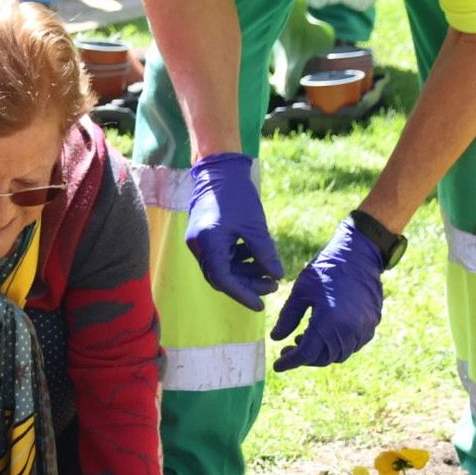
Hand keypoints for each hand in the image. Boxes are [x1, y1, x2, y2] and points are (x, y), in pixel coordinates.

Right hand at [186, 153, 283, 310]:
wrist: (219, 170)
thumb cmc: (237, 194)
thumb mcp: (255, 225)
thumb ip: (265, 253)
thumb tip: (277, 276)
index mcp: (208, 243)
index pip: (223, 280)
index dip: (243, 294)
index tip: (261, 304)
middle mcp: (198, 245)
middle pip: (221, 277)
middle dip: (246, 284)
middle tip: (271, 286)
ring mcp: (198, 241)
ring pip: (221, 268)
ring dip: (244, 272)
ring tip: (269, 271)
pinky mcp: (203, 236)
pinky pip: (220, 256)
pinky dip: (237, 260)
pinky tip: (255, 256)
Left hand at [271, 218, 384, 371]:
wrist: (359, 255)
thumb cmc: (326, 270)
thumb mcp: (300, 292)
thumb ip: (287, 318)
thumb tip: (276, 339)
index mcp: (329, 322)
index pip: (307, 354)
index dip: (290, 362)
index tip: (277, 365)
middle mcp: (349, 330)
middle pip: (324, 358)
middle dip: (304, 358)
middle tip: (288, 350)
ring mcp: (363, 328)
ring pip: (340, 354)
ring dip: (321, 353)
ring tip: (305, 339)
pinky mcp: (372, 323)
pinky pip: (353, 345)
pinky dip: (337, 346)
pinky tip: (325, 335)